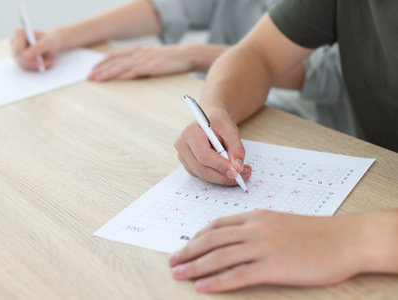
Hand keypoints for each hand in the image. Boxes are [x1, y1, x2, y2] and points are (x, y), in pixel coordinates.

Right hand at [10, 28, 61, 70]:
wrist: (53, 41)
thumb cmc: (51, 39)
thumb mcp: (48, 42)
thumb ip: (38, 47)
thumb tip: (25, 55)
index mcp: (19, 33)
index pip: (18, 51)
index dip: (29, 59)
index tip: (43, 63)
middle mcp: (14, 41)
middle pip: (19, 58)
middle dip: (34, 64)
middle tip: (49, 64)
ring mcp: (15, 50)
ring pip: (21, 64)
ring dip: (36, 66)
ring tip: (49, 63)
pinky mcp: (19, 57)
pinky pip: (25, 66)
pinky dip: (35, 67)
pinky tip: (44, 64)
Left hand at [88, 44, 193, 80]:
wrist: (186, 55)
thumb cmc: (169, 59)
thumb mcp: (150, 57)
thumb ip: (138, 61)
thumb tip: (126, 71)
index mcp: (136, 51)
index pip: (114, 55)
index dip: (101, 63)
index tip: (92, 70)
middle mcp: (138, 54)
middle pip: (114, 61)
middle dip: (100, 69)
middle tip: (89, 77)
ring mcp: (145, 60)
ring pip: (122, 67)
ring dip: (109, 73)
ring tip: (98, 79)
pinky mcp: (153, 67)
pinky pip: (137, 71)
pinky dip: (126, 75)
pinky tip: (118, 79)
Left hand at [169, 210, 369, 292]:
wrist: (345, 239)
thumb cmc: (316, 233)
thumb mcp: (281, 222)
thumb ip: (258, 228)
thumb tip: (238, 238)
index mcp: (256, 217)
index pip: (218, 225)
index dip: (198, 236)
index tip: (186, 245)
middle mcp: (255, 229)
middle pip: (212, 239)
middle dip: (188, 251)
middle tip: (172, 260)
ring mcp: (263, 247)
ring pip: (219, 256)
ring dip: (195, 266)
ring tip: (178, 273)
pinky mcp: (273, 267)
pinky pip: (237, 275)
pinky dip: (216, 282)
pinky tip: (203, 287)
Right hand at [174, 107, 249, 185]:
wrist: (210, 120)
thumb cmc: (218, 123)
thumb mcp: (230, 129)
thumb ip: (236, 148)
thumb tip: (238, 167)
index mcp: (190, 132)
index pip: (203, 154)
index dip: (220, 165)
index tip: (235, 172)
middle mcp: (182, 144)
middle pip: (201, 168)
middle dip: (222, 176)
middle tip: (241, 177)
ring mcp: (182, 156)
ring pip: (202, 174)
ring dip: (221, 178)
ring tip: (240, 175)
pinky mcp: (187, 164)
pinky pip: (202, 175)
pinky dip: (216, 177)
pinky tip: (228, 172)